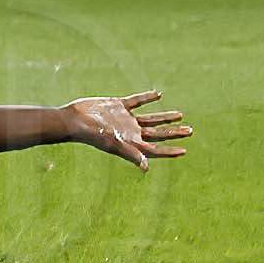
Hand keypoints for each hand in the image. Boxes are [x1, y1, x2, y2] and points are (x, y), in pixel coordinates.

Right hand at [64, 92, 190, 167]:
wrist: (73, 120)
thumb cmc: (92, 135)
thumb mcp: (113, 144)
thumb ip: (131, 153)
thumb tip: (146, 168)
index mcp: (132, 142)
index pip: (155, 149)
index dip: (170, 151)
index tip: (184, 150)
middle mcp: (131, 131)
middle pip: (157, 133)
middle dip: (173, 132)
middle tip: (190, 131)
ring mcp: (125, 118)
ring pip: (150, 118)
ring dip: (164, 117)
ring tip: (180, 115)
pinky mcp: (118, 105)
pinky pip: (136, 101)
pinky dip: (147, 98)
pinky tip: (158, 94)